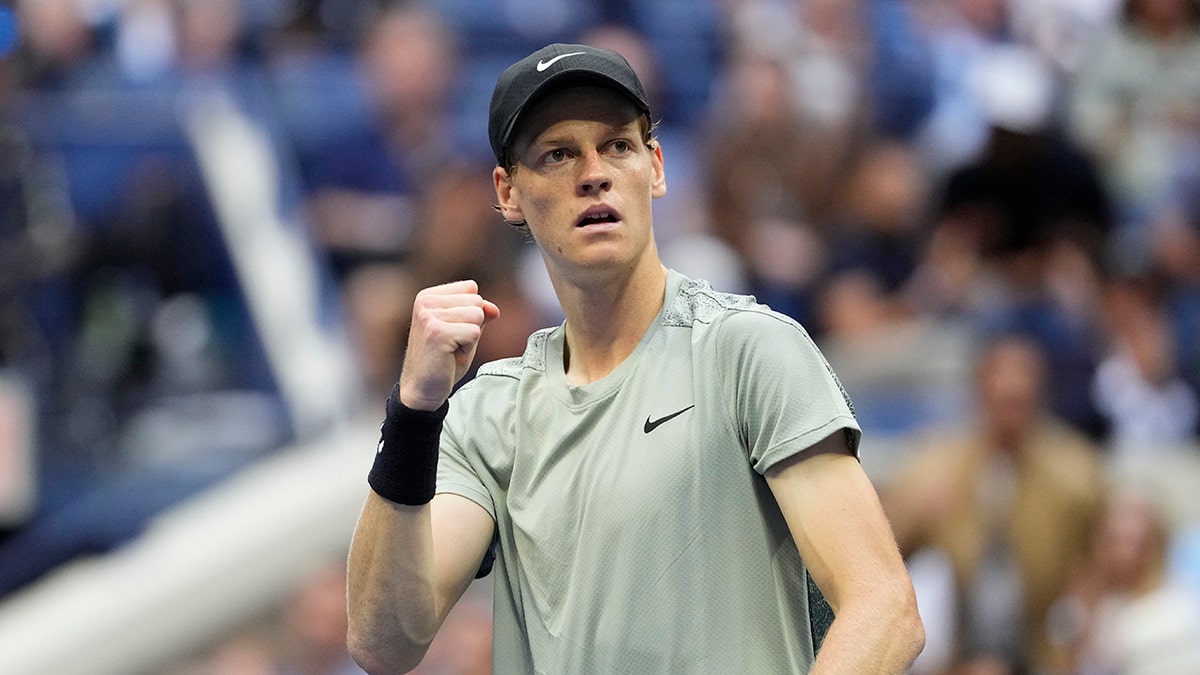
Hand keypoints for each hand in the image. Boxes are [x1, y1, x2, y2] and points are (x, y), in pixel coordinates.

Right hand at [398, 280, 499, 409]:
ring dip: (471, 337)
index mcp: (429, 296)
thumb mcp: (464, 331)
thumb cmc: (443, 360)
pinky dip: (468, 348)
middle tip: (452, 344)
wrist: (422, 390)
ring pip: (477, 315)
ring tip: (451, 349)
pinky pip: (475, 332)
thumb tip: (494, 308)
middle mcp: (426, 301)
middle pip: (477, 301)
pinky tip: (450, 356)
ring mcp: (430, 316)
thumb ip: (479, 314)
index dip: (471, 313)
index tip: (452, 331)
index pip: (471, 288)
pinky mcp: (437, 332)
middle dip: (472, 326)